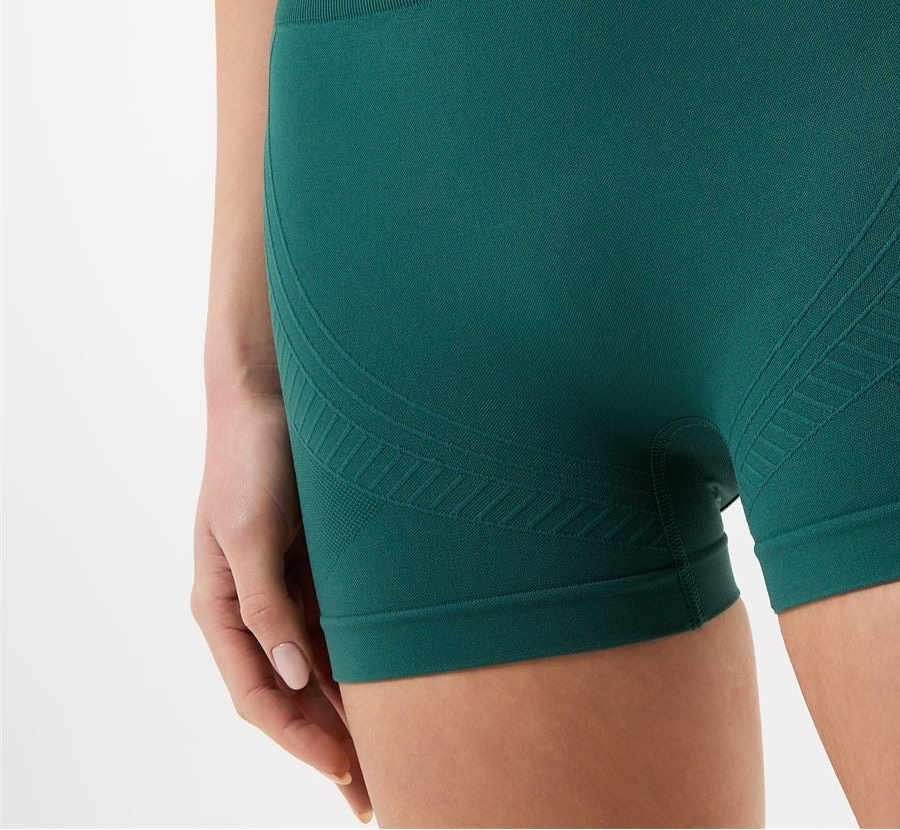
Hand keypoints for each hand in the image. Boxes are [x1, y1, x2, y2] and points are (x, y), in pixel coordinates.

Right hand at [192, 371, 371, 821]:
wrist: (275, 385)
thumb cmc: (251, 455)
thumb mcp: (249, 532)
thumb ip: (266, 605)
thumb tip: (293, 679)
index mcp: (222, 608)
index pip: (262, 696)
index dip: (301, 740)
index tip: (345, 773)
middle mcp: (257, 605)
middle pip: (296, 693)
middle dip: (333, 743)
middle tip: (378, 792)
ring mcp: (292, 584)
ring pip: (326, 665)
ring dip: (357, 707)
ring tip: (398, 754)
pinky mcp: (324, 558)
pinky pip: (347, 624)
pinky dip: (369, 659)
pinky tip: (403, 683)